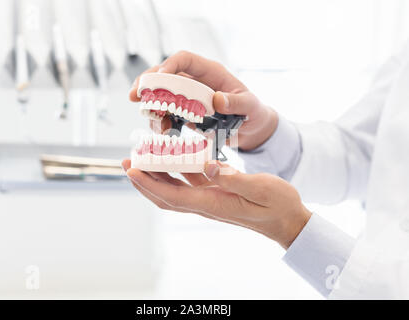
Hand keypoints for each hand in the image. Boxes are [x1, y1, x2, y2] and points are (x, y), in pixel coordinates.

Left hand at [122, 159, 311, 248]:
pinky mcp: (216, 193)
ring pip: (174, 189)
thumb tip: (208, 165)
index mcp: (213, 203)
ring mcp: (210, 199)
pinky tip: (173, 158)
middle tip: (128, 163)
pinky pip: (189, 183)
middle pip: (166, 196)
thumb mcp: (260, 188)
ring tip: (142, 160)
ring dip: (156, 177)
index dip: (150, 184)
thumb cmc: (277, 205)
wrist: (287, 220)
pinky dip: (176, 173)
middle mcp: (206, 203)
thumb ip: (233, 178)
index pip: (172, 196)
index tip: (133, 171)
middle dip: (144, 182)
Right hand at [129, 51, 277, 150]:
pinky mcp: (185, 114)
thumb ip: (237, 103)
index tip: (159, 78)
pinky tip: (163, 133)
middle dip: (147, 84)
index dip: (169, 65)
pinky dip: (160, 123)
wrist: (252, 130)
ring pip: (161, 96)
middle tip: (134, 97)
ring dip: (152, 109)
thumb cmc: (254, 113)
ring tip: (157, 126)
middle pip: (164, 75)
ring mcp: (188, 98)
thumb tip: (217, 100)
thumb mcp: (250, 107)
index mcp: (211, 73)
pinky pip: (166, 115)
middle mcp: (196, 82)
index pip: (184, 59)